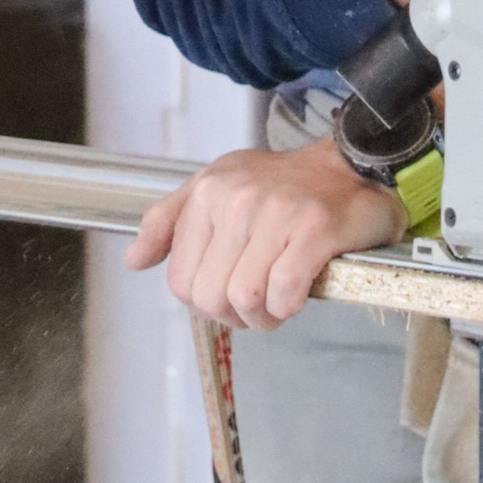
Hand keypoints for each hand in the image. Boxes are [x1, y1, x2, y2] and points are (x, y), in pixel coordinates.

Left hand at [123, 139, 406, 328]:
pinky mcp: (315, 230)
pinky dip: (288, 307)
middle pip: (210, 296)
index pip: (180, 279)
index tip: (229, 291)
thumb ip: (170, 221)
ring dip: (263, 316)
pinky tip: (298, 294)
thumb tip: (133, 260)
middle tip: (257, 303)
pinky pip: (284, 294)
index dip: (204, 301)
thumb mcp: (216, 185)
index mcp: (208, 191)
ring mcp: (277, 213)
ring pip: (245, 298)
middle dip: (233, 315)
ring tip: (278, 300)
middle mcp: (237, 199)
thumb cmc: (282, 183)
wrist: (349, 166)